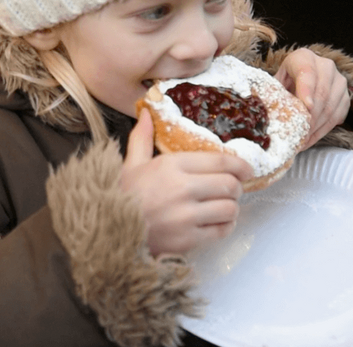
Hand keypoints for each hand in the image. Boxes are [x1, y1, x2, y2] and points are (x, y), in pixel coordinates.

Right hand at [120, 109, 253, 256]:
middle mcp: (182, 189)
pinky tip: (219, 222)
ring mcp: (186, 216)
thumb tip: (146, 112)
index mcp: (170, 165)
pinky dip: (226, 225)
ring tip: (225, 205)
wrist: (106, 235)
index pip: (220, 161)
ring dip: (232, 207)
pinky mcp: (188, 239)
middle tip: (235, 188)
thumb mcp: (130, 165)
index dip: (240, 165)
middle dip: (237, 186)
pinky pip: (221, 230)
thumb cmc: (121, 197)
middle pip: (229, 184)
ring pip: (229, 208)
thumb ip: (142, 138)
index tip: (246, 169)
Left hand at [275, 48, 349, 149]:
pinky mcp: (345, 97)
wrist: (302, 79)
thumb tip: (265, 113)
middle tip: (298, 135)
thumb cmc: (285, 82)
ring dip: (315, 128)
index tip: (306, 107)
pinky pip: (336, 117)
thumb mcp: (276, 83)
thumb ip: (274, 93)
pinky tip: (309, 140)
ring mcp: (339, 81)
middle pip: (321, 93)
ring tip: (301, 141)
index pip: (307, 73)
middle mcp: (325, 66)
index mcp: (304, 58)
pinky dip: (322, 131)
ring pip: (330, 107)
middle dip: (310, 117)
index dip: (307, 90)